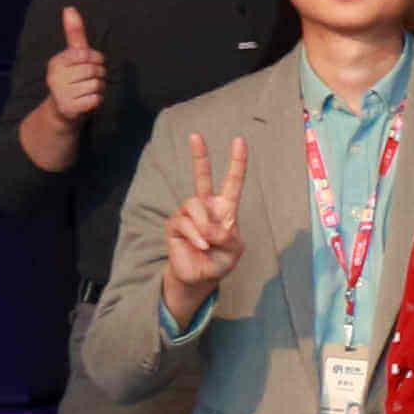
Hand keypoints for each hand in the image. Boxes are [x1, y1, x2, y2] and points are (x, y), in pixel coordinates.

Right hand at [38, 7, 109, 131]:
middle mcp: (55, 76)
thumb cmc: (72, 78)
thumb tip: (69, 8)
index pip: (87, 54)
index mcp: (56, 62)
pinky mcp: (69, 107)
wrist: (62, 110)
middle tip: (88, 80)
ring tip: (87, 90)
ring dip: (99, 88)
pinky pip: (96, 99)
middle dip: (99, 75)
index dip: (96, 60)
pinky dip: (96, 100)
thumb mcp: (72, 55)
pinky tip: (86, 101)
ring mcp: (61, 93)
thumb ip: (74, 33)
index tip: (90, 64)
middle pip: (94, 70)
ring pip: (97, 85)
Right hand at [158, 132, 249, 301]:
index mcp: (225, 209)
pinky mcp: (174, 224)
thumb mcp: (234, 249)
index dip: (237, 162)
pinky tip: (200, 247)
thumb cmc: (220, 261)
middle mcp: (205, 207)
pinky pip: (186, 223)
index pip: (232, 182)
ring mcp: (188, 214)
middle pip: (201, 177)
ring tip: (207, 243)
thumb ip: (226, 236)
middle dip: (199, 156)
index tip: (239, 141)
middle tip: (195, 135)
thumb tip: (208, 227)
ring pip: (195, 205)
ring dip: (204, 226)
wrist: (200, 278)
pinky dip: (196, 236)